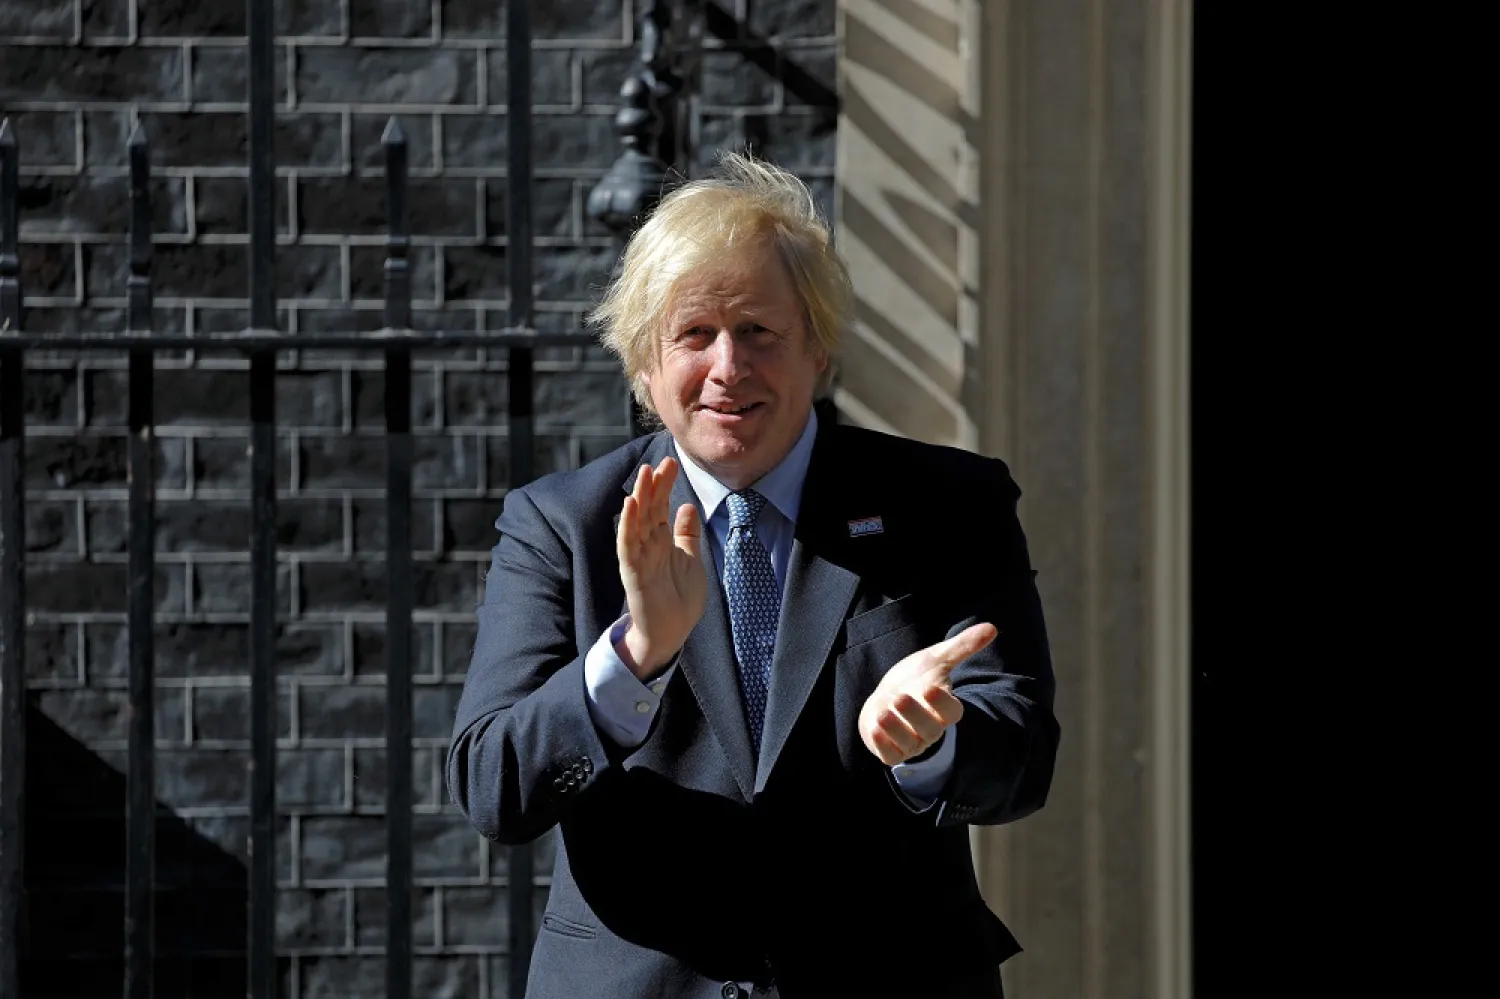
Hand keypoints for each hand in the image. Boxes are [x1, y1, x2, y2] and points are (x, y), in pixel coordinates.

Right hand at [615, 458, 706, 678]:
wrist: (671, 634)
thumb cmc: (679, 600)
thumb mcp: (691, 560)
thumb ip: (687, 535)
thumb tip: (687, 507)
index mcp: (662, 541)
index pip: (662, 507)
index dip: (666, 486)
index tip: (672, 463)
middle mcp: (648, 545)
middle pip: (650, 509)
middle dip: (655, 485)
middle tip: (663, 461)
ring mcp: (639, 557)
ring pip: (637, 522)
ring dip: (639, 498)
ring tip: (644, 475)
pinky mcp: (633, 573)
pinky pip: (628, 545)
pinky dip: (628, 525)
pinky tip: (629, 506)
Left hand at [858, 623, 996, 765]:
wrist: (887, 698)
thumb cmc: (915, 679)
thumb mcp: (935, 659)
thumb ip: (962, 646)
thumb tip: (991, 628)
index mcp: (943, 708)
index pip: (951, 711)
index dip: (942, 703)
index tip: (931, 687)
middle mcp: (929, 728)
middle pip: (930, 728)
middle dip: (916, 715)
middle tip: (901, 697)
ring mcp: (910, 741)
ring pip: (908, 743)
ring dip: (896, 730)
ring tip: (884, 712)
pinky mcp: (891, 750)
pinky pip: (889, 755)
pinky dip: (882, 745)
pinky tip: (874, 728)